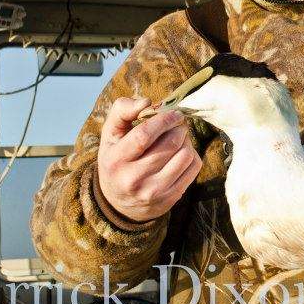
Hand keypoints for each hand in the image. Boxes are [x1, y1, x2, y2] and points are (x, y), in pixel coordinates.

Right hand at [97, 97, 201, 221]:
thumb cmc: (116, 158)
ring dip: (187, 140)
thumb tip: (146, 102)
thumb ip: (122, 110)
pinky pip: (193, 168)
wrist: (118, 202)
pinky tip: (181, 152)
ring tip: (178, 137)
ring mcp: (153, 192)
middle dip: (178, 127)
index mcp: (115, 160)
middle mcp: (133, 179)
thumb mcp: (110, 134)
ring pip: (185, 156)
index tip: (174, 113)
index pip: (144, 135)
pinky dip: (192, 154)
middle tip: (177, 123)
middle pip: (170, 145)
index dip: (163, 120)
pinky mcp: (169, 199)